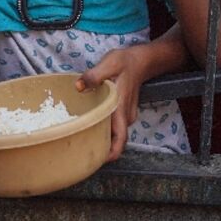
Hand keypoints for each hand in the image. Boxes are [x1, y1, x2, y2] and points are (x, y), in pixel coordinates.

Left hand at [77, 45, 153, 161]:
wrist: (141, 60)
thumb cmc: (125, 62)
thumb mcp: (109, 63)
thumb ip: (93, 76)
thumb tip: (78, 87)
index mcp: (121, 108)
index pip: (121, 137)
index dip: (112, 152)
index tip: (100, 161)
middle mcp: (125, 115)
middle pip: (116, 139)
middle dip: (102, 148)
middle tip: (80, 151)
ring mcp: (126, 114)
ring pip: (115, 132)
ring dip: (102, 137)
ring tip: (82, 138)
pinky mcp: (124, 111)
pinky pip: (114, 125)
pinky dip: (104, 128)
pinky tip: (90, 123)